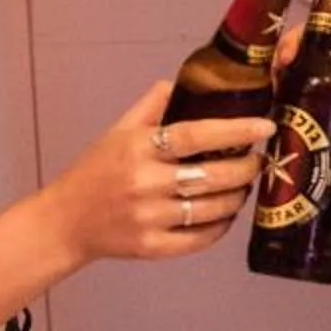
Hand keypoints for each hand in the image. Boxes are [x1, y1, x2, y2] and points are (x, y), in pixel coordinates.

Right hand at [38, 81, 269, 270]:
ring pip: (213, 208)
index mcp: (139, 148)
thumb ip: (151, 107)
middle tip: (258, 160)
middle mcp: (145, 182)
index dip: (236, 130)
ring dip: (238, 196)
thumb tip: (181, 82)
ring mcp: (149, 218)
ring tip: (243, 186)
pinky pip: (201, 237)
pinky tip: (225, 213)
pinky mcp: (152, 247)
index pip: (196, 135)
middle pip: (212, 175)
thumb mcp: (117, 132)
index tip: (265, 127)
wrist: (65, 221)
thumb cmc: (95, 172)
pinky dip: (221, 226)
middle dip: (246, 168)